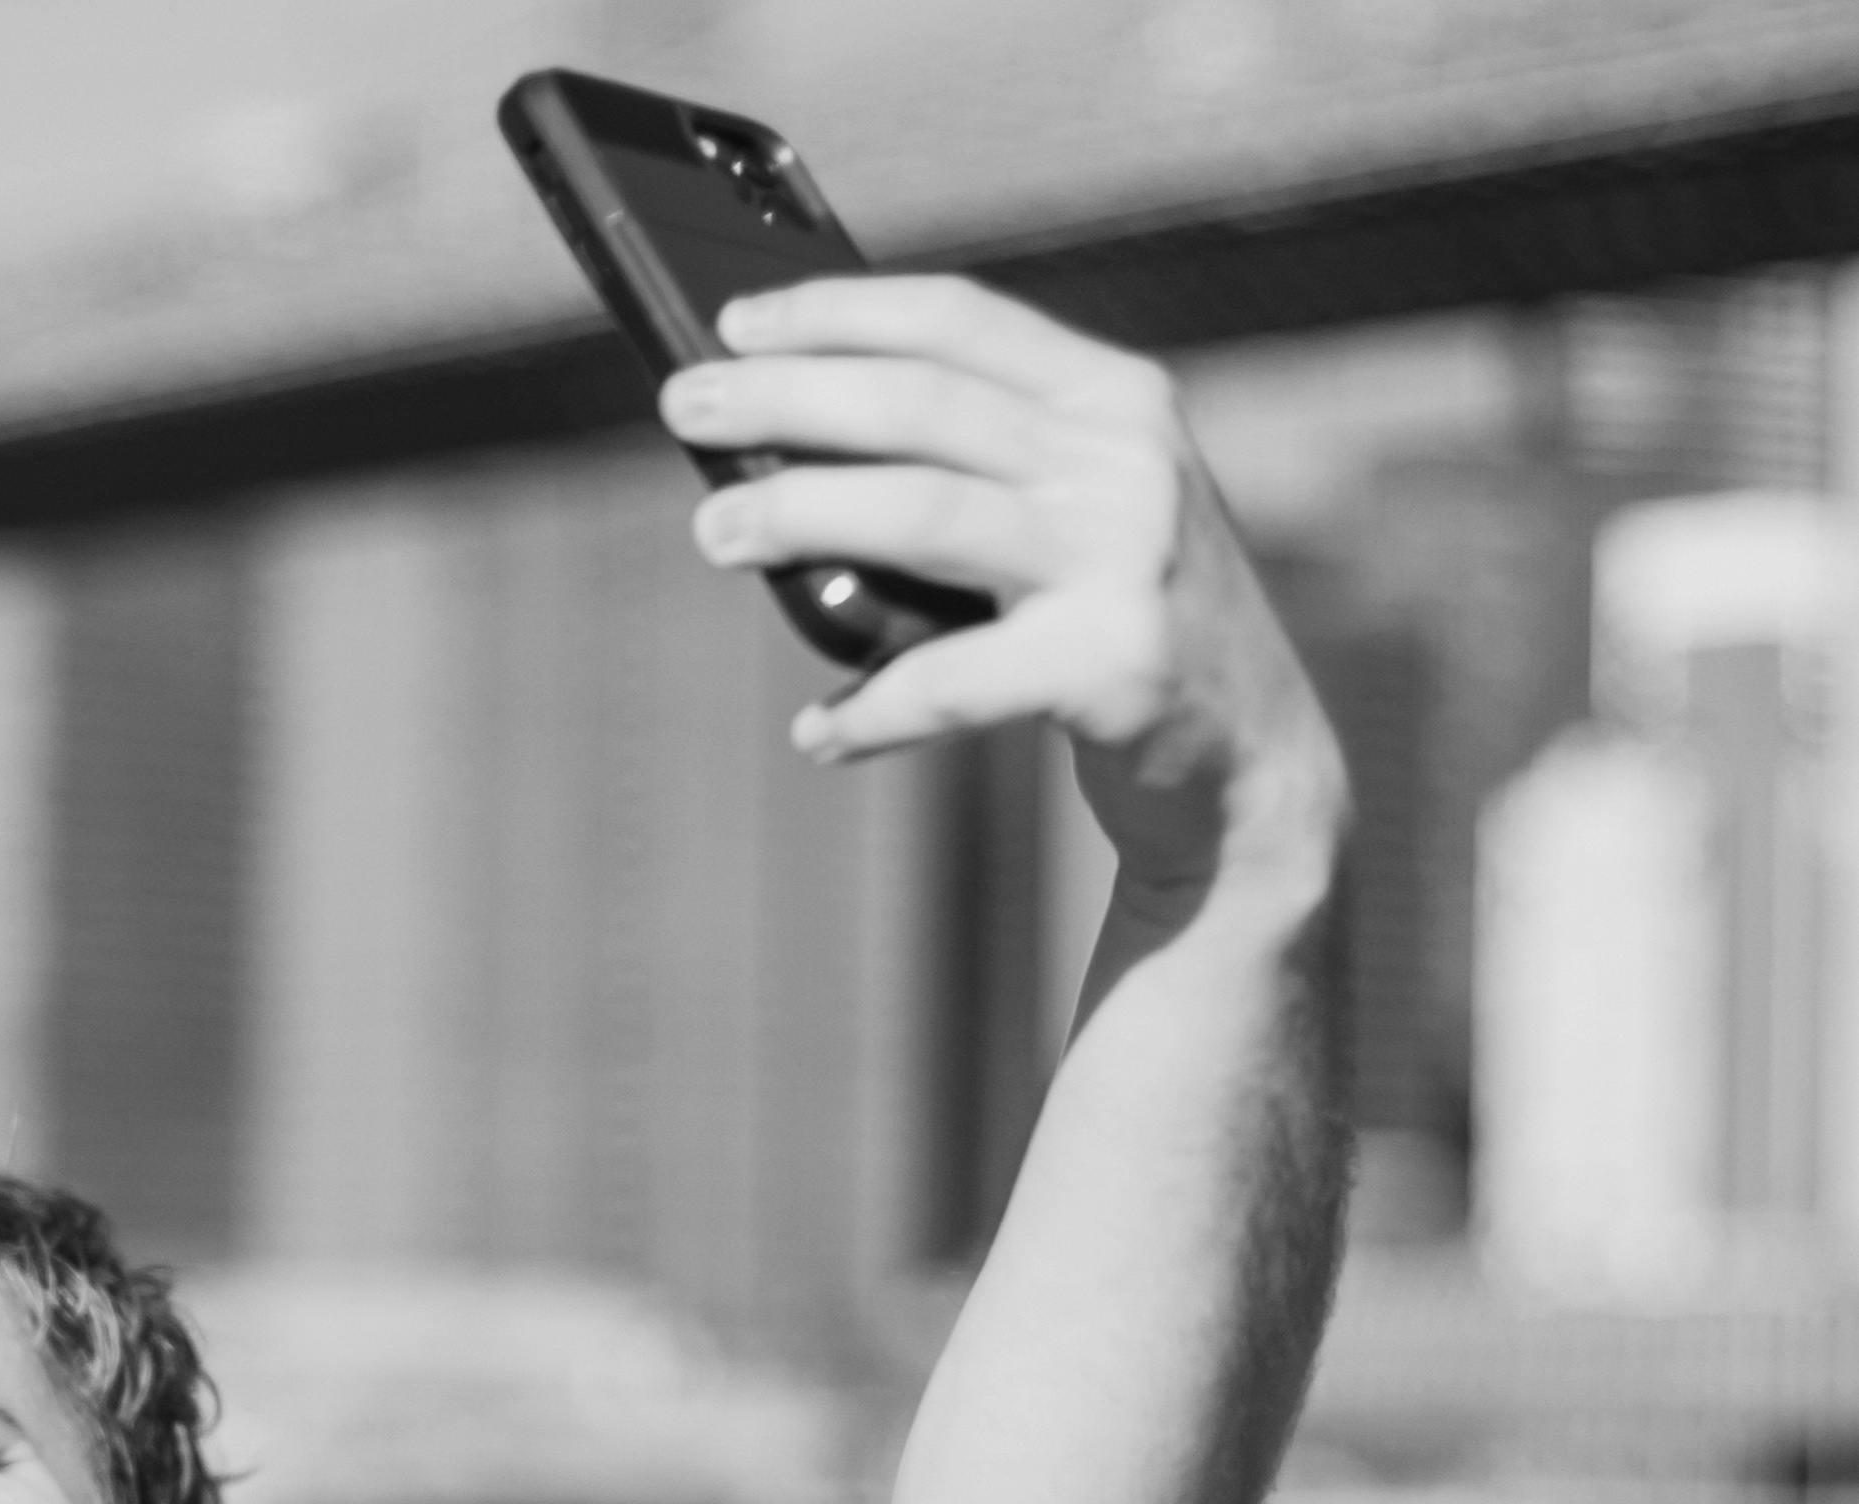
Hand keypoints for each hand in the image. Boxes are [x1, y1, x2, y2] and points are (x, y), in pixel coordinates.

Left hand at [658, 275, 1341, 904]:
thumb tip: (783, 443)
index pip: (958, 321)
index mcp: (1114, 398)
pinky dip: (870, 710)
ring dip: (797, 515)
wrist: (1253, 757)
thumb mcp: (1073, 511)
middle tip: (684, 407)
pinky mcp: (1114, 666)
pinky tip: (819, 732)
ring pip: (921, 511)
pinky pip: (951, 680)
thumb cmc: (1118, 620)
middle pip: (920, 403)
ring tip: (713, 530)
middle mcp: (1126, 459)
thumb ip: (974, 465)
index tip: (733, 319)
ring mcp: (1125, 558)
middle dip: (784, 396)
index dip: (836, 311)